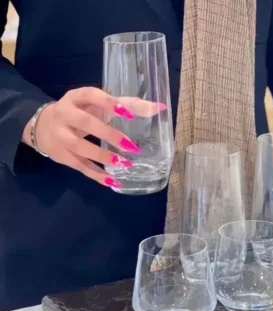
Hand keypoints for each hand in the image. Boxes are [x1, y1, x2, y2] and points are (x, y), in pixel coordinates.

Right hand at [22, 87, 164, 187]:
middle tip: (131, 146)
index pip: (92, 96)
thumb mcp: (99, 104)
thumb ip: (128, 105)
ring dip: (102, 156)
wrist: (42, 126)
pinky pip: (80, 166)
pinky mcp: (62, 155)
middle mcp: (65, 114)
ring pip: (80, 147)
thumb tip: (160, 108)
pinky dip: (97, 175)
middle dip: (108, 134)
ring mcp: (61, 136)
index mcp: (76, 97)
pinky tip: (113, 182)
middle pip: (85, 123)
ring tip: (124, 164)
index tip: (128, 113)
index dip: (109, 103)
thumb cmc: (81, 112)